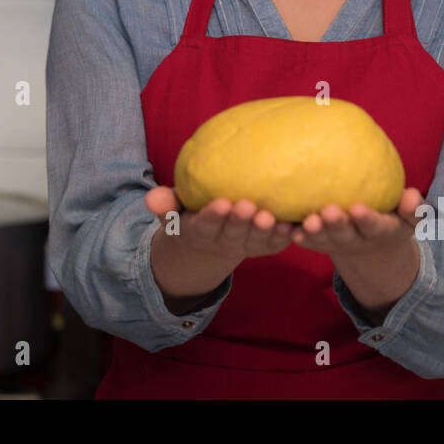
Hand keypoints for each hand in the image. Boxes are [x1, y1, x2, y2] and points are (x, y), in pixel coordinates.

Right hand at [145, 186, 294, 262]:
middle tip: (246, 206)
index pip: (205, 226)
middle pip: (232, 235)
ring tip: (271, 217)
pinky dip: (283, 237)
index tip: (220, 203)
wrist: (213, 239)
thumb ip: (165, 205)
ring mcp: (245, 246)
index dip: (212, 217)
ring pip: (255, 242)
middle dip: (239, 222)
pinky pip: (274, 244)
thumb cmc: (193, 212)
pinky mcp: (265, 246)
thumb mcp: (174, 211)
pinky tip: (292, 225)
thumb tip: (151, 198)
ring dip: (264, 231)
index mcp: (200, 232)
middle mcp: (223, 242)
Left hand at [289, 186, 423, 256]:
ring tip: (307, 221)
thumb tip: (412, 196)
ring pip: (323, 239)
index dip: (367, 219)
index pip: (374, 227)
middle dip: (336, 224)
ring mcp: (335, 242)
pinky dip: (297, 235)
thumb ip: (413, 209)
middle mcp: (356, 240)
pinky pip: (306, 240)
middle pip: (345, 234)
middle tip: (328, 211)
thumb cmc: (391, 217)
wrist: (371, 243)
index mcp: (379, 232)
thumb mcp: (408, 218)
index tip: (358, 208)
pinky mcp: (318, 242)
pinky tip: (286, 228)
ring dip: (314, 231)